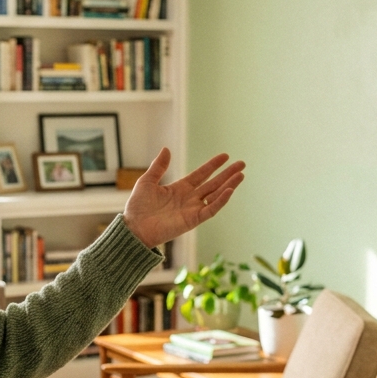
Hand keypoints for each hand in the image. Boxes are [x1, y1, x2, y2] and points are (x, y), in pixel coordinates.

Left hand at [123, 148, 244, 249]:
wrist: (134, 228)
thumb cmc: (138, 207)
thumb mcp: (147, 181)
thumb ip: (159, 166)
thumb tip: (166, 149)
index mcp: (180, 188)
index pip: (201, 174)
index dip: (213, 165)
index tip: (225, 156)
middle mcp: (189, 198)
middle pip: (213, 183)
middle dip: (227, 174)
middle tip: (242, 164)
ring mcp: (193, 209)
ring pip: (216, 195)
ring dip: (229, 185)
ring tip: (241, 175)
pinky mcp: (193, 220)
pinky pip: (211, 209)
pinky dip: (221, 200)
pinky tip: (229, 190)